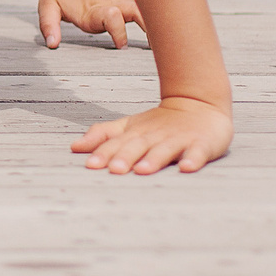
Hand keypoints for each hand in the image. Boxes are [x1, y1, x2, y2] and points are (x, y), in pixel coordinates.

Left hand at [71, 97, 230, 174]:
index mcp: (136, 133)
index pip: (117, 143)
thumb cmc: (159, 124)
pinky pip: (198, 152)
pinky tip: (187, 168)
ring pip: (165, 150)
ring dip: (154, 159)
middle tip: (114, 170)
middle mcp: (155, 136)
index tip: (91, 164)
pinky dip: (193, 159)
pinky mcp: (202, 144)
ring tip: (143, 170)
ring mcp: (179, 140)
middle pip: (138, 146)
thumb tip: (74, 147)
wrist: (201, 105)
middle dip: (126, 157)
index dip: (104, 152)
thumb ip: (103, 136)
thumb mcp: (129, 126)